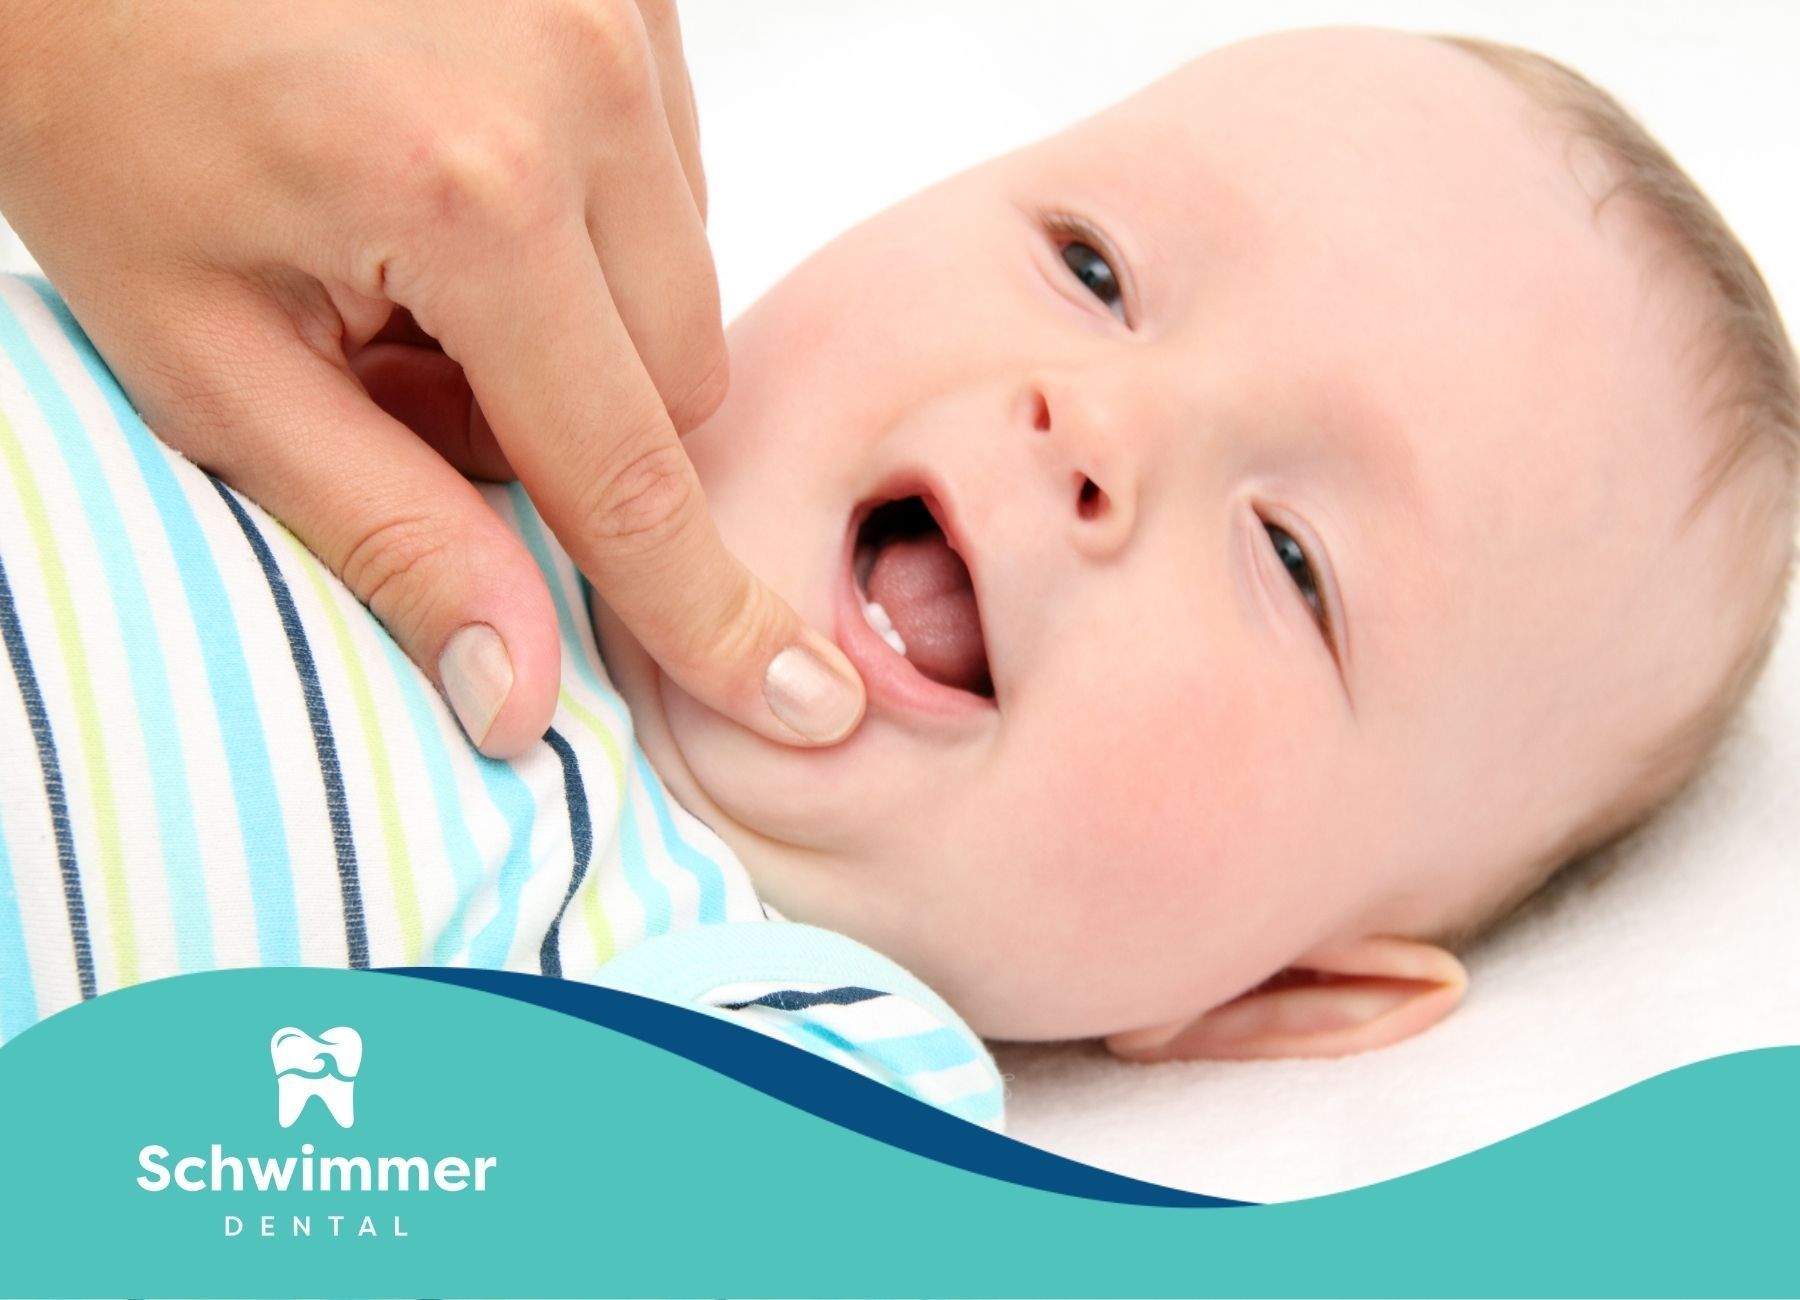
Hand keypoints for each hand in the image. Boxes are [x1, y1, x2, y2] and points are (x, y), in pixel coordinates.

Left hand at [0, 0, 864, 754]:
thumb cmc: (94, 80)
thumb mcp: (197, 345)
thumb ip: (380, 527)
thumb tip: (514, 689)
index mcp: (471, 197)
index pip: (629, 475)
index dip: (705, 611)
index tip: (795, 698)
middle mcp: (583, 89)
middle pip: (674, 379)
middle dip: (565, 423)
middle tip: (397, 360)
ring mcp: (617, 13)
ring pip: (681, 276)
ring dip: (577, 315)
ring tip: (415, 242)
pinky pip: (667, 164)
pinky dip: (584, 209)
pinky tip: (462, 160)